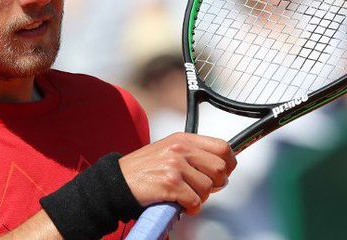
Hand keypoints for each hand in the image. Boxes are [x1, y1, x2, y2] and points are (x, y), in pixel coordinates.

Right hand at [118, 133, 236, 214]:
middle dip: (216, 184)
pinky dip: (191, 208)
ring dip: (200, 197)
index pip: (221, 146)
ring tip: (186, 196)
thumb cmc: (142, 169)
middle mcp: (180, 149)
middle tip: (204, 189)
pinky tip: (180, 204)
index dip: (228, 162)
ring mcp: (175, 166)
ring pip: (208, 187)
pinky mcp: (170, 184)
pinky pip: (195, 201)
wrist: (118, 181)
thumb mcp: (168, 150)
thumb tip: (220, 165)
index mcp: (182, 139)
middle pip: (219, 168)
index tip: (226, 172)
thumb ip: (192, 154)